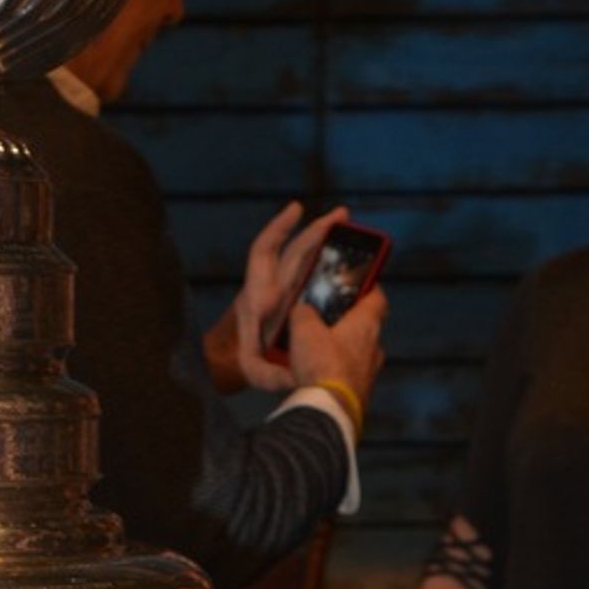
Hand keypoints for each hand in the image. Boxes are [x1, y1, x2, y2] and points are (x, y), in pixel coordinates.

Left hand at [202, 201, 347, 393]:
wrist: (239, 364)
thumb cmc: (243, 363)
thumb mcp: (255, 371)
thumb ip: (272, 376)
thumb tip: (296, 378)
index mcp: (259, 295)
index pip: (264, 252)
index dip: (278, 229)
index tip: (296, 209)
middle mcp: (273, 287)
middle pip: (294, 251)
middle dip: (317, 230)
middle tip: (343, 216)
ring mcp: (286, 291)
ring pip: (306, 257)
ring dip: (325, 238)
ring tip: (347, 222)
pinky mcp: (296, 298)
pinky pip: (313, 274)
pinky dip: (328, 261)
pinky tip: (349, 257)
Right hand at [287, 283, 387, 415]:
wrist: (329, 410)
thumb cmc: (321, 365)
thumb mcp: (303, 329)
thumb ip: (303, 313)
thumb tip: (302, 310)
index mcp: (366, 325)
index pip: (378, 299)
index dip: (370, 289)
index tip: (361, 285)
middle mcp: (374, 349)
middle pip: (367, 329)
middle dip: (350, 324)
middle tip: (329, 321)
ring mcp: (369, 375)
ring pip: (359, 356)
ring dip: (344, 352)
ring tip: (319, 353)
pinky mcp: (361, 396)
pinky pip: (351, 379)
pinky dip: (338, 375)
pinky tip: (319, 377)